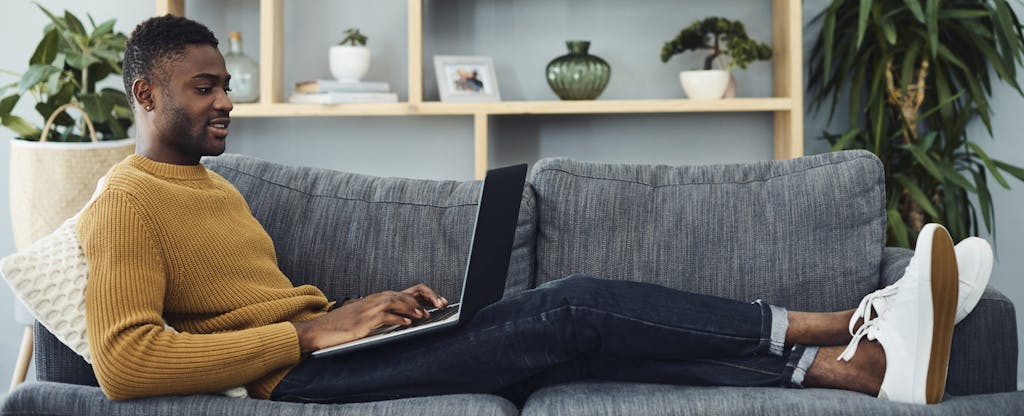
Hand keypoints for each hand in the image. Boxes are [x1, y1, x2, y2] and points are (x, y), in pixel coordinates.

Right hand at [291, 284, 448, 352]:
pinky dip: (398, 318)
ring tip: (425, 316)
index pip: (410, 291)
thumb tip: (409, 320)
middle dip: (427, 299)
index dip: (428, 295)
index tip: (441, 303)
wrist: (320, 330)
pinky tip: (408, 323)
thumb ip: (387, 315)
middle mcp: (377, 299)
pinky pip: (385, 316)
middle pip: (408, 293)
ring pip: (397, 301)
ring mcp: (370, 308)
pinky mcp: (364, 320)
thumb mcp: (369, 317)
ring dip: (414, 309)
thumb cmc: (344, 325)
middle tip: (440, 306)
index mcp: (380, 298)